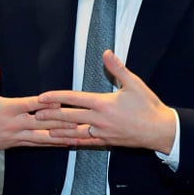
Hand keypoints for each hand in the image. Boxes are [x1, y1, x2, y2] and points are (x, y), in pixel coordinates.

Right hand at [0, 60, 79, 152]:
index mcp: (9, 109)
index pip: (30, 105)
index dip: (44, 104)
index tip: (59, 103)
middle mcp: (15, 123)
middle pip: (40, 122)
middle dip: (59, 122)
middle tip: (78, 121)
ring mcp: (18, 135)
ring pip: (42, 136)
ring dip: (60, 136)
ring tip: (77, 134)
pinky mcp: (19, 143)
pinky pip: (38, 144)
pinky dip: (53, 143)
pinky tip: (66, 142)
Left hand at [35, 50, 176, 152]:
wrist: (160, 131)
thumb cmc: (148, 106)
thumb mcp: (134, 84)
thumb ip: (118, 68)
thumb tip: (107, 52)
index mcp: (103, 104)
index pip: (74, 99)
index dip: (56, 97)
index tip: (42, 97)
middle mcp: (99, 120)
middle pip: (69, 117)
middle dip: (50, 116)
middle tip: (34, 115)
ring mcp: (101, 133)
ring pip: (74, 132)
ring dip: (57, 130)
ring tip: (43, 129)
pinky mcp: (106, 142)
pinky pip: (85, 141)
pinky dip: (73, 140)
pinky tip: (64, 141)